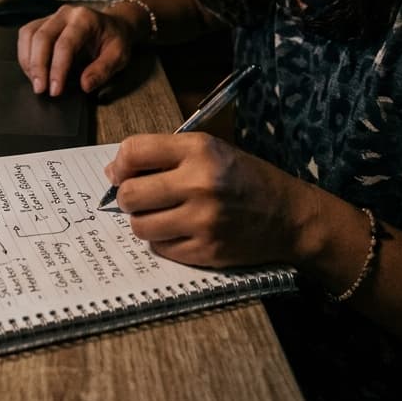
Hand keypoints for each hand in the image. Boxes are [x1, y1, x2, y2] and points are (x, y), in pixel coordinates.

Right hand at [17, 4, 135, 95]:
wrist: (113, 25)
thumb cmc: (115, 41)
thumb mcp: (119, 56)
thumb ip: (103, 70)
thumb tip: (84, 85)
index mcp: (85, 18)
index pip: (65, 44)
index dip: (58, 69)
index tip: (55, 90)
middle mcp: (66, 13)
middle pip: (42, 37)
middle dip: (38, 66)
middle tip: (40, 89)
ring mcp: (52, 16)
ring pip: (29, 34)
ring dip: (28, 60)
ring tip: (35, 82)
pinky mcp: (44, 22)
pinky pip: (27, 34)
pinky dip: (25, 54)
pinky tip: (32, 71)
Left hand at [104, 132, 315, 267]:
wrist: (288, 215)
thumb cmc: (243, 177)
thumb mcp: (209, 149)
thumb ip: (163, 154)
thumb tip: (113, 172)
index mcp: (198, 150)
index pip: (134, 151)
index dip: (120, 163)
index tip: (121, 171)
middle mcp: (199, 183)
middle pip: (130, 194)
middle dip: (126, 196)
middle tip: (139, 197)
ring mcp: (203, 220)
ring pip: (140, 225)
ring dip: (143, 221)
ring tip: (159, 214)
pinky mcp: (207, 251)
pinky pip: (160, 248)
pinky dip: (162, 241)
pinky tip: (178, 230)